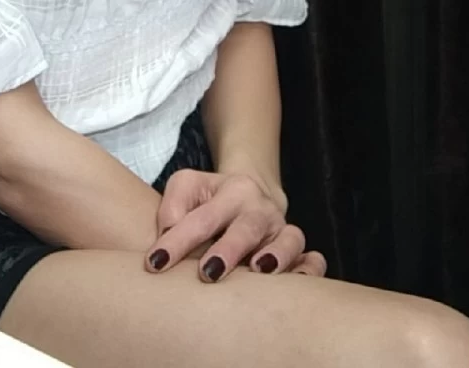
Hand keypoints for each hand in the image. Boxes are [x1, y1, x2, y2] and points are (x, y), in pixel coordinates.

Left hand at [143, 168, 327, 281]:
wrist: (249, 195)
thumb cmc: (209, 199)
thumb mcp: (186, 186)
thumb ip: (172, 205)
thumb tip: (169, 232)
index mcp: (232, 189)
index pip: (201, 217)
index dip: (177, 241)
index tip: (155, 263)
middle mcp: (260, 208)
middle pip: (246, 228)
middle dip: (227, 251)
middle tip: (207, 273)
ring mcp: (282, 228)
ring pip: (287, 240)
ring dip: (275, 257)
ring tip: (257, 271)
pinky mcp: (297, 248)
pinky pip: (312, 258)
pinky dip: (309, 269)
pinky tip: (296, 281)